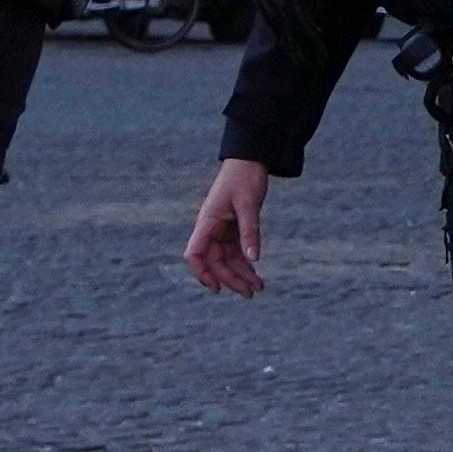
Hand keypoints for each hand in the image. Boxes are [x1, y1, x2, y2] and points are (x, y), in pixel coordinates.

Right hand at [185, 155, 271, 295]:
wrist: (251, 159)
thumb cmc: (245, 177)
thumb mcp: (248, 204)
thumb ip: (250, 231)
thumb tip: (253, 258)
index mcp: (207, 222)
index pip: (194, 254)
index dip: (201, 273)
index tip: (216, 288)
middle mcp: (211, 228)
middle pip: (215, 262)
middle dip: (231, 279)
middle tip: (251, 293)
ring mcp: (221, 229)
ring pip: (227, 259)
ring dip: (241, 274)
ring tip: (258, 288)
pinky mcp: (233, 227)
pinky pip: (236, 251)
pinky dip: (245, 262)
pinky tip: (255, 273)